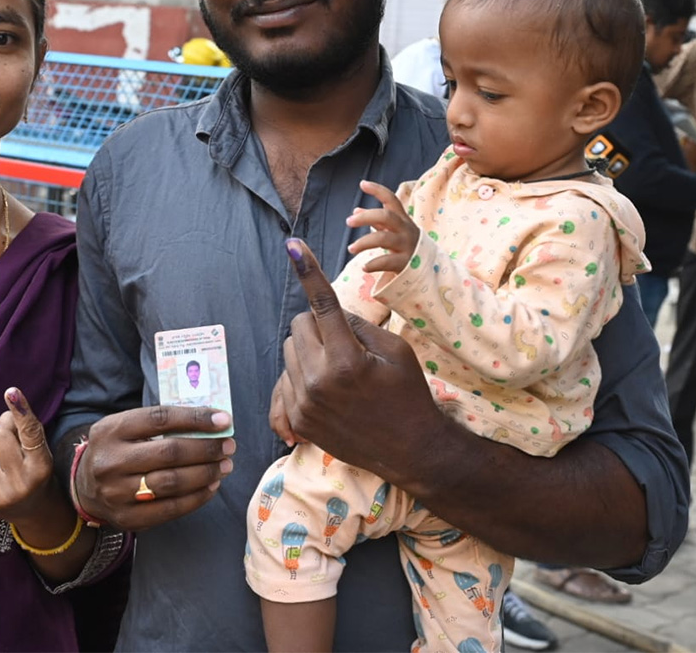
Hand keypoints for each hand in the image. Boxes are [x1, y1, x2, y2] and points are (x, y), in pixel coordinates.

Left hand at [0, 387, 56, 522]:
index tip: (11, 392)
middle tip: (9, 449)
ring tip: (0, 466)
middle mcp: (24, 482)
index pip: (30, 432)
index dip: (20, 410)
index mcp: (42, 465)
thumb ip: (19, 432)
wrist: (34, 511)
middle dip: (0, 437)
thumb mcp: (37, 450)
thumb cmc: (34, 471)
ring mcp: (3, 495)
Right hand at [74, 406, 234, 531]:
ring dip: (206, 473)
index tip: (223, 420)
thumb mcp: (125, 427)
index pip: (160, 418)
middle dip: (206, 448)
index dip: (195, 418)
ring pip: (172, 483)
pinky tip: (211, 486)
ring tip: (224, 465)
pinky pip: (170, 509)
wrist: (84, 487)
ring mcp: (117, 493)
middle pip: (169, 453)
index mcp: (111, 430)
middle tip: (228, 446)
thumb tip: (210, 423)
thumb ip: (159, 424)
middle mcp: (111, 461)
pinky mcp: (127, 518)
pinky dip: (196, 498)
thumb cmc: (117, 449)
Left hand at [273, 238, 438, 481]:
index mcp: (346, 359)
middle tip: (345, 343)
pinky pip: (285, 380)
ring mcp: (305, 403)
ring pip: (289, 351)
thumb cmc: (408, 394)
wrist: (411, 450)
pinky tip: (327, 389)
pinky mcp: (298, 420)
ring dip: (308, 350)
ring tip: (339, 370)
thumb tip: (327, 308)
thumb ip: (358, 324)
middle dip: (318, 325)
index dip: (308, 271)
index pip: (322, 303)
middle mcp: (319, 381)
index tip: (293, 245)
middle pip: (299, 325)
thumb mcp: (395, 350)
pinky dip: (301, 376)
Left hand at [345, 180, 420, 274]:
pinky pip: (387, 261)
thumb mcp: (393, 229)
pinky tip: (364, 267)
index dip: (378, 190)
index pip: (391, 199)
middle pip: (386, 216)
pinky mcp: (405, 262)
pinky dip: (373, 264)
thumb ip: (376, 220)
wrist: (429, 265)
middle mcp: (405, 229)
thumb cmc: (405, 243)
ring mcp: (406, 245)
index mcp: (402, 218)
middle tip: (348, 221)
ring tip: (351, 248)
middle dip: (366, 217)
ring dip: (364, 242)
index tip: (362, 184)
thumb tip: (355, 211)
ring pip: (383, 239)